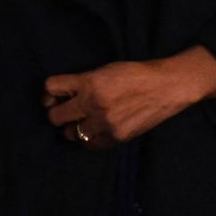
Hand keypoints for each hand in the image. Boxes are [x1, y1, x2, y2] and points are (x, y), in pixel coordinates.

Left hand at [43, 46, 215, 146]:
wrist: (167, 87)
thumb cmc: (136, 74)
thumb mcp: (106, 70)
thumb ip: (84, 82)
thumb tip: (62, 96)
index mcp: (89, 82)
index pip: (51, 87)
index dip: (48, 92)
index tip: (53, 96)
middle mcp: (93, 103)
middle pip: (54, 117)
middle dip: (58, 112)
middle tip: (67, 111)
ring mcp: (104, 123)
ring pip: (70, 134)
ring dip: (73, 127)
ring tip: (84, 121)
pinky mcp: (115, 138)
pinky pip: (89, 144)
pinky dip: (89, 138)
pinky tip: (97, 130)